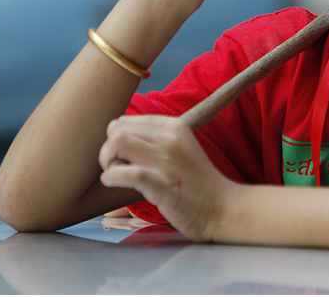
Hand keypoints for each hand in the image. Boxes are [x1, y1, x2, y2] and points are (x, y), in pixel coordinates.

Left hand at [98, 115, 235, 242]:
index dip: (116, 139)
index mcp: (175, 127)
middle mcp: (170, 139)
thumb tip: (118, 138)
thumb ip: (156, 140)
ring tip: (112, 173)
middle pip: (118, 129)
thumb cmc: (197, 182)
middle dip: (107, 149)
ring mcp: (167, 162)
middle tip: (114, 166)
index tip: (122, 156)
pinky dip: (112, 177)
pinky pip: (127, 172)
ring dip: (106, 159)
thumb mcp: (182, 149)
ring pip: (118, 142)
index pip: (127, 121)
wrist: (222, 207)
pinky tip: (111, 182)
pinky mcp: (162, 185)